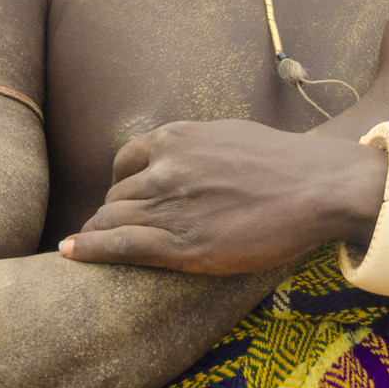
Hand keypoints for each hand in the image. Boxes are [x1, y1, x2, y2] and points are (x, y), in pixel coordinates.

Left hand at [61, 119, 382, 274]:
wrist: (318, 187)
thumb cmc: (285, 163)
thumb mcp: (230, 135)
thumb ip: (196, 146)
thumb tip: (181, 154)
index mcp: (177, 138)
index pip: (126, 160)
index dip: (122, 182)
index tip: (126, 197)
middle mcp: (166, 168)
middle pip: (116, 193)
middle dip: (112, 212)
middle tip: (114, 230)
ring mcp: (171, 206)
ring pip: (112, 218)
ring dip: (100, 232)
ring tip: (91, 246)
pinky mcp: (181, 244)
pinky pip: (120, 244)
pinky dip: (90, 248)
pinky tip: (71, 252)